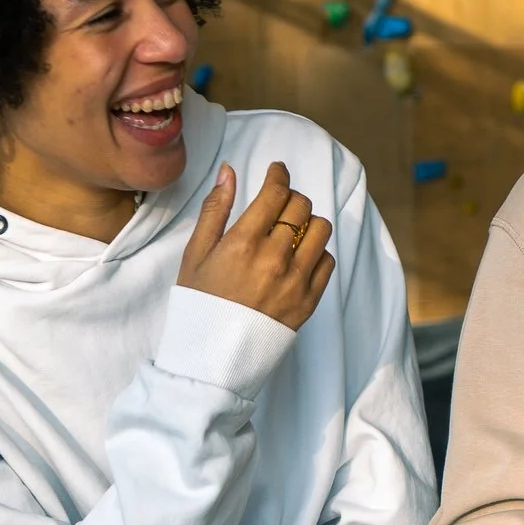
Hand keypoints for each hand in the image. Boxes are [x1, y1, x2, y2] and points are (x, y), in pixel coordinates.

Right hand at [177, 161, 334, 330]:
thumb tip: (229, 171)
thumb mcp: (196, 253)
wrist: (215, 353)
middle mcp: (274, 258)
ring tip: (291, 231)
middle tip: (280, 204)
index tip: (277, 171)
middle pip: (301, 206)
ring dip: (308, 223)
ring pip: (321, 229)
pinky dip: (316, 252)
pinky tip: (298, 257)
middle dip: (291, 198)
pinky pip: (327, 261)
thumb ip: (215, 210)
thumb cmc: (201, 301)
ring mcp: (296, 280)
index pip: (276, 193)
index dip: (279, 175)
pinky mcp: (310, 299)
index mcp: (244, 243)